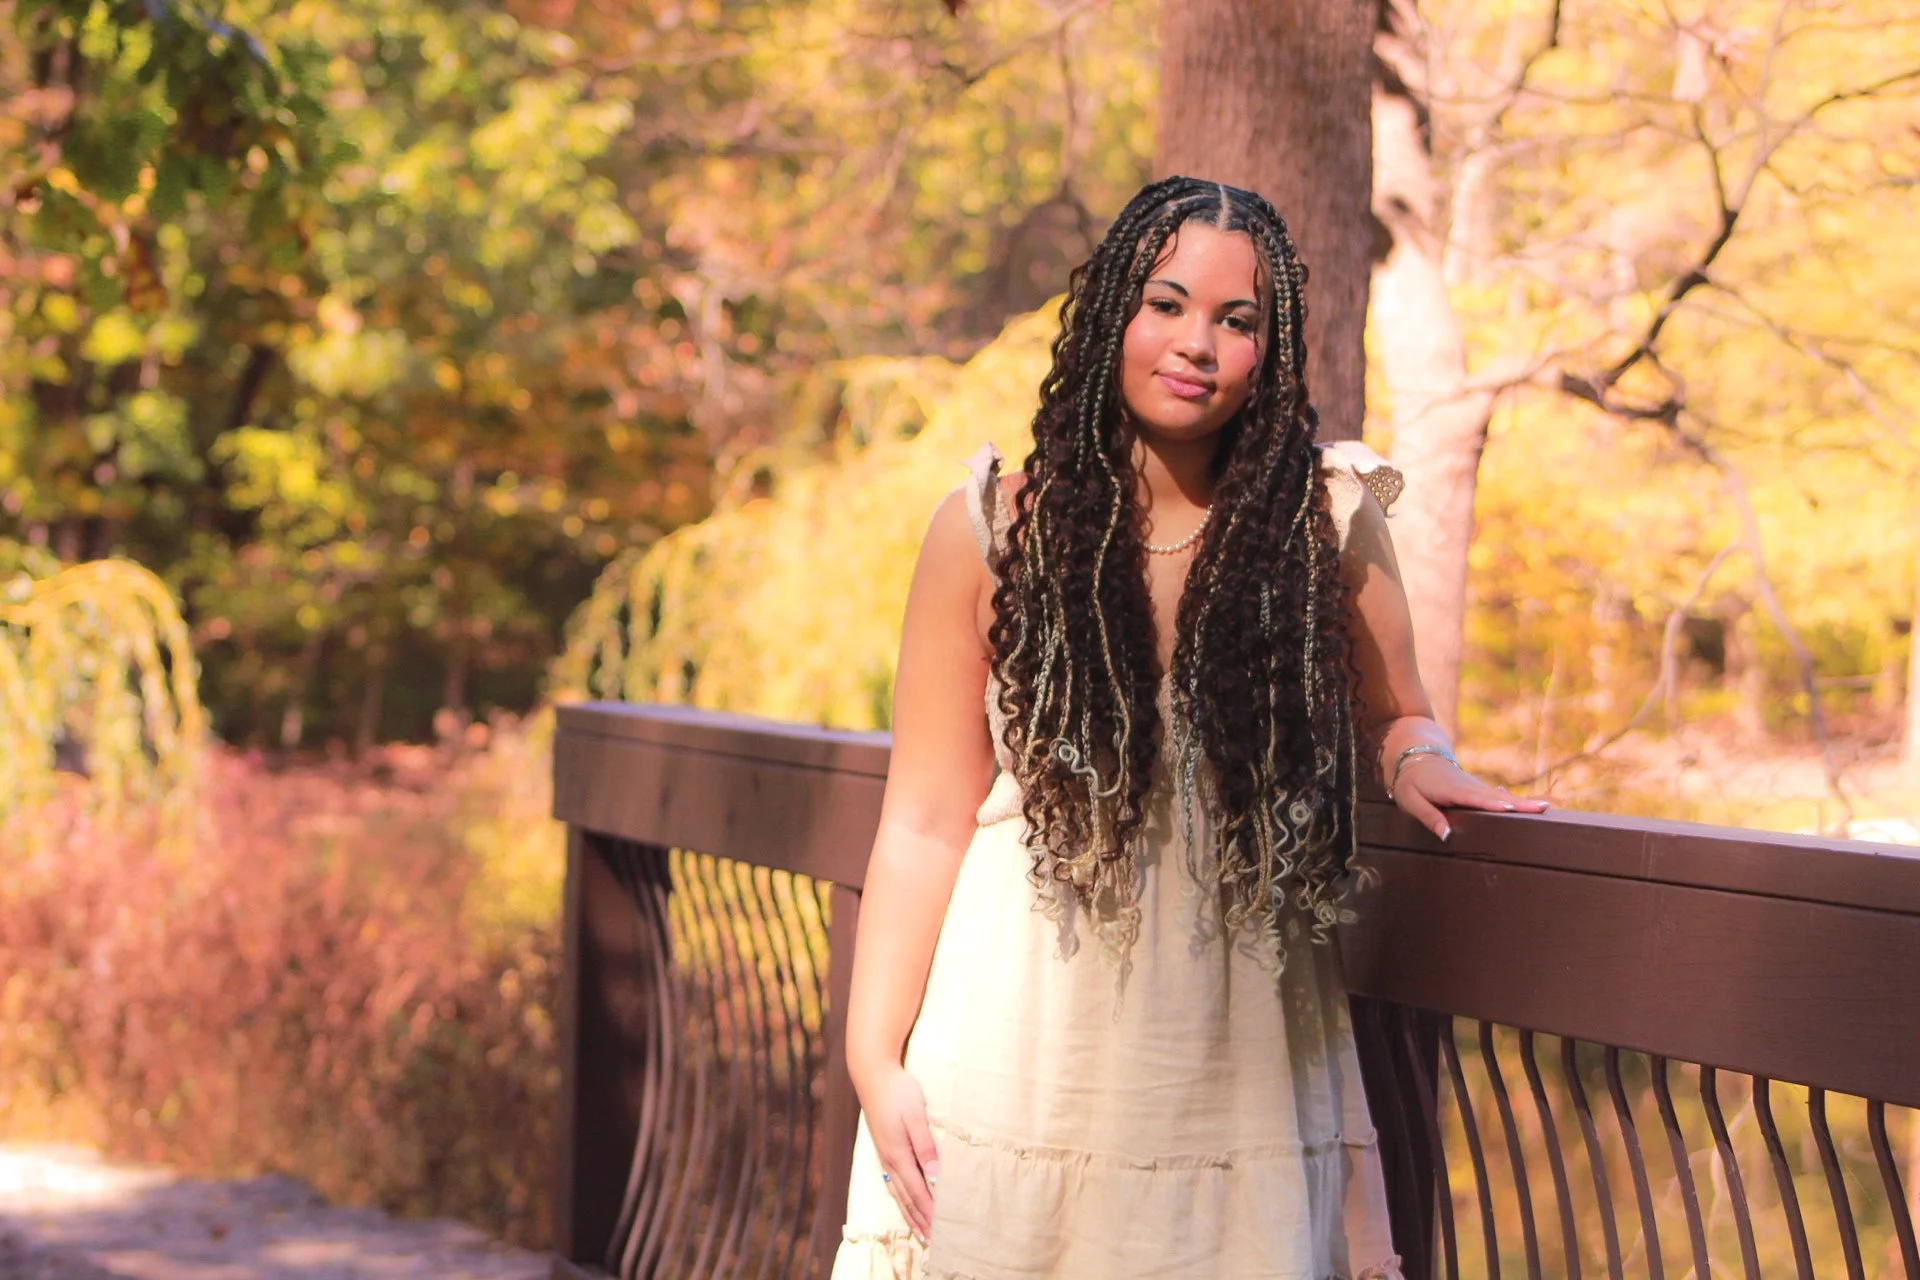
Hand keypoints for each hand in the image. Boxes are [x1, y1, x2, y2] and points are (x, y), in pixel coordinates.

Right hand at [857, 1063, 938, 1242]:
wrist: (872, 1073)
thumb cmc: (897, 1090)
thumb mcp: (915, 1114)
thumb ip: (925, 1144)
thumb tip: (935, 1174)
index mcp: (898, 1154)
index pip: (917, 1191)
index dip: (929, 1212)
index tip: (941, 1230)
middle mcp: (889, 1160)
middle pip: (906, 1197)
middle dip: (920, 1220)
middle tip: (934, 1241)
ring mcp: (884, 1155)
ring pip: (898, 1192)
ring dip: (910, 1213)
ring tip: (921, 1231)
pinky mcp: (883, 1148)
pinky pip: (892, 1182)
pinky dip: (901, 1198)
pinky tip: (904, 1201)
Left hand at [1390, 756, 1549, 841]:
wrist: (1416, 756)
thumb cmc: (1411, 783)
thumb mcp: (1411, 801)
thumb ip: (1429, 817)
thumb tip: (1447, 835)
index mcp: (1452, 790)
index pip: (1474, 798)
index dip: (1492, 804)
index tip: (1510, 808)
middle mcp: (1469, 786)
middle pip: (1498, 797)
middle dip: (1520, 803)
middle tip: (1544, 808)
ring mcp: (1477, 786)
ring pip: (1504, 795)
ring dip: (1525, 801)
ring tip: (1548, 807)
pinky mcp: (1479, 789)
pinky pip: (1501, 795)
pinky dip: (1519, 800)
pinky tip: (1535, 804)